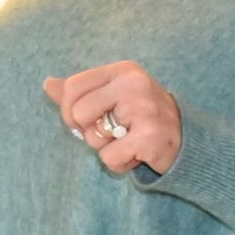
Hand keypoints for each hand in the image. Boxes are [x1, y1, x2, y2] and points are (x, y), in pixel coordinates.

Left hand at [42, 61, 181, 175]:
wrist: (187, 141)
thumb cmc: (141, 117)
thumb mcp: (112, 96)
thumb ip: (79, 91)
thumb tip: (47, 84)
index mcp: (122, 70)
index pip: (72, 87)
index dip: (69, 110)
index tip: (83, 121)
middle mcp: (133, 84)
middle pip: (77, 113)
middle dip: (88, 131)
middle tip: (112, 132)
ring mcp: (143, 109)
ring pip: (92, 138)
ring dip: (106, 148)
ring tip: (129, 141)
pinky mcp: (149, 137)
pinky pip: (109, 158)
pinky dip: (119, 163)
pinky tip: (137, 154)